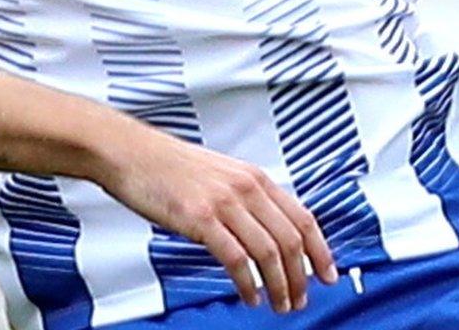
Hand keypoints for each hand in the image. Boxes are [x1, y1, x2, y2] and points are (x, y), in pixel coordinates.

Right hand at [97, 129, 336, 313]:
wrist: (131, 153)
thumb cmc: (168, 165)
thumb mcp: (220, 174)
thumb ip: (245, 197)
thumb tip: (265, 229)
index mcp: (254, 177)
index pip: (302, 217)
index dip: (320, 250)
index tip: (327, 272)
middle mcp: (245, 188)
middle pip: (290, 240)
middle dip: (301, 276)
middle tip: (301, 298)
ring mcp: (224, 203)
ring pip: (268, 252)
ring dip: (279, 285)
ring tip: (279, 304)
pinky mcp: (201, 219)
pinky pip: (236, 259)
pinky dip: (248, 283)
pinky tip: (250, 295)